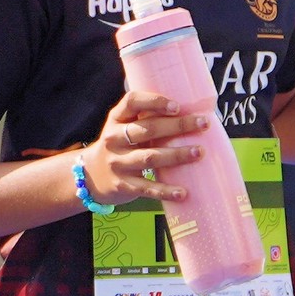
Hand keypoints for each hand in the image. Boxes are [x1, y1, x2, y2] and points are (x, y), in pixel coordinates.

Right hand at [86, 85, 207, 204]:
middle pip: (147, 129)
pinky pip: (146, 188)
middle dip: (177, 126)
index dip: (154, 102)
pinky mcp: (123, 185)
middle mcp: (114, 139)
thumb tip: (191, 111)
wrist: (90, 176)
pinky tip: (183, 192)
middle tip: (203, 123)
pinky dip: (165, 191)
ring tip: (199, 152)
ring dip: (176, 155)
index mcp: (116, 119)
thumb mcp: (123, 127)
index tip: (177, 106)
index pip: (132, 102)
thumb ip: (146, 119)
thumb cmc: (120, 146)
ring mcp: (117, 163)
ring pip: (149, 157)